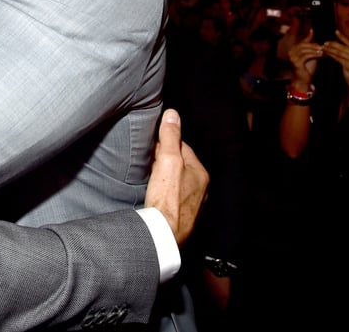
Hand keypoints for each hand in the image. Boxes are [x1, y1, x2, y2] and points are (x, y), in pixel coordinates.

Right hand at [146, 109, 208, 246]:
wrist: (164, 233)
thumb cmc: (167, 198)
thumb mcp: (167, 160)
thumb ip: (169, 137)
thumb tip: (172, 114)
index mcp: (200, 173)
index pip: (183, 148)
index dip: (165, 144)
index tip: (152, 145)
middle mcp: (201, 189)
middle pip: (180, 165)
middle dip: (165, 161)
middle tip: (148, 161)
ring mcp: (192, 204)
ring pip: (177, 181)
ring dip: (164, 177)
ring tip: (149, 177)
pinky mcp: (182, 216)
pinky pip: (173, 197)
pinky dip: (164, 193)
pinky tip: (154, 195)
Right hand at [286, 28, 321, 85]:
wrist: (303, 79)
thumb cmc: (307, 67)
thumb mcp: (310, 56)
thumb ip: (312, 48)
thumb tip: (317, 41)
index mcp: (293, 50)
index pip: (302, 41)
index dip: (308, 37)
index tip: (312, 31)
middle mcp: (291, 52)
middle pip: (302, 45)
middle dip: (313, 45)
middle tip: (322, 46)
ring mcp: (292, 58)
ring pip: (304, 50)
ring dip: (314, 50)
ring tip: (322, 51)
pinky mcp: (296, 63)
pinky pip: (305, 56)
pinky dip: (313, 54)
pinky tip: (320, 55)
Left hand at [321, 30, 348, 88]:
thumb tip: (342, 43)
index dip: (343, 37)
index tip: (336, 32)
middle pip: (344, 47)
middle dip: (333, 44)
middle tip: (325, 42)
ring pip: (340, 52)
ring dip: (330, 49)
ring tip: (323, 47)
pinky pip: (338, 58)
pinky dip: (331, 54)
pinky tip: (325, 53)